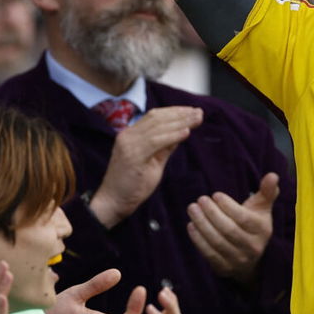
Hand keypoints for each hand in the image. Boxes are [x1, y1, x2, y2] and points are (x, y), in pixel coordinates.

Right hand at [90, 107, 203, 228]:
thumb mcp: (153, 161)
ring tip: (197, 119)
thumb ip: (165, 146)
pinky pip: (155, 142)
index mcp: (131, 134)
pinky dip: (172, 136)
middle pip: (157, 118)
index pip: (154, 116)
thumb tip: (182, 132)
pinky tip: (186, 132)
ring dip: (180, 122)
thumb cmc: (133, 184)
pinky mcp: (132, 156)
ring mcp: (128, 144)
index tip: (192, 111)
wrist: (113, 202)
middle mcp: (127, 135)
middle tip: (199, 112)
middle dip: (180, 114)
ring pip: (158, 127)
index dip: (175, 111)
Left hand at [187, 172, 279, 285]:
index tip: (215, 195)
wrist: (252, 261)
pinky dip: (198, 240)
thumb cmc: (254, 225)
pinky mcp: (224, 269)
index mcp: (262, 230)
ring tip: (192, 209)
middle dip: (212, 214)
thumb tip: (273, 175)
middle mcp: (252, 246)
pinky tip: (191, 226)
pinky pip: (209, 254)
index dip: (228, 206)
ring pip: (217, 242)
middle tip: (200, 200)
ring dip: (202, 224)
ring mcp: (238, 260)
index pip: (243, 218)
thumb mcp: (262, 208)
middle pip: (229, 230)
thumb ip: (267, 191)